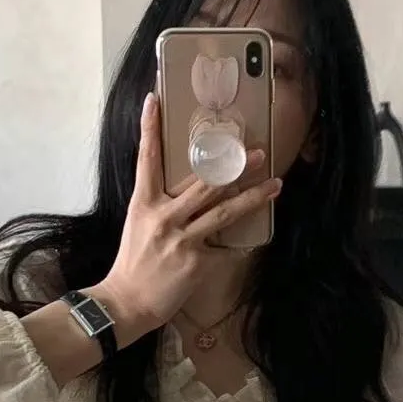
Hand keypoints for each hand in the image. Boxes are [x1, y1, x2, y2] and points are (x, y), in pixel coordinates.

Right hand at [90, 93, 280, 346]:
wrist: (127, 302)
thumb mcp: (139, 226)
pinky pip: (225, 249)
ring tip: (275, 185)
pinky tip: (253, 240)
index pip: (146, 159)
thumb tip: (191, 194)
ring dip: (252, 197)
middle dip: (233, 166)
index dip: (149, 128)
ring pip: (223, 211)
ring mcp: (181, 239)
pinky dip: (236, 246)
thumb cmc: (133, 264)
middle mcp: (163, 216)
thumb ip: (162, 207)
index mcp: (144, 204)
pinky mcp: (197, 262)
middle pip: (203, 183)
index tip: (154, 99)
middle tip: (256, 152)